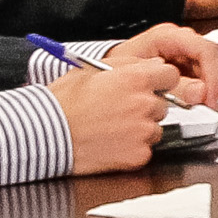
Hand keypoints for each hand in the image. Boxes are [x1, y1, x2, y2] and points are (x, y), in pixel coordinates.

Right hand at [48, 56, 181, 173]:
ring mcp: (143, 131)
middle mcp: (144, 104)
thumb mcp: (92, 69)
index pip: (170, 75)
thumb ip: (129, 63)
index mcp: (136, 79)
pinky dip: (133, 147)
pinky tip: (111, 142)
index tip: (150, 85)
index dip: (159, 80)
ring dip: (141, 127)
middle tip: (120, 109)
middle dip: (146, 105)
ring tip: (111, 127)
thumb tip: (153, 63)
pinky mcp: (139, 154)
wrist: (47, 134)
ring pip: (155, 127)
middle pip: (162, 103)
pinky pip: (145, 149)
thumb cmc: (64, 102)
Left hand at [103, 21, 217, 106]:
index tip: (212, 96)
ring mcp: (185, 51)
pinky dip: (210, 87)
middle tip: (217, 102)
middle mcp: (181, 40)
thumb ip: (173, 86)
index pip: (204, 50)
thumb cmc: (118, 70)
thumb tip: (200, 92)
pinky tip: (208, 99)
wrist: (106, 73)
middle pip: (214, 56)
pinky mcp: (187, 64)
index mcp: (169, 36)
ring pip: (214, 64)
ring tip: (213, 103)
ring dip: (216, 85)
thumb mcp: (142, 79)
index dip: (213, 75)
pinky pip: (206, 73)